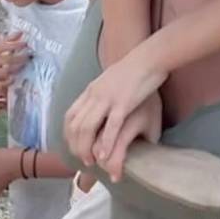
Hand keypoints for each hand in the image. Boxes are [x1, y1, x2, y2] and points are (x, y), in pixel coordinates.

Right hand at [0, 33, 28, 91]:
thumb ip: (8, 40)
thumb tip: (20, 32)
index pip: (3, 46)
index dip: (15, 44)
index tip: (25, 43)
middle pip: (7, 60)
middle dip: (19, 58)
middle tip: (28, 56)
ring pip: (5, 72)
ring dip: (16, 68)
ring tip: (24, 65)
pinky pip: (0, 84)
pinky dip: (8, 82)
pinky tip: (14, 78)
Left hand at [64, 46, 165, 174]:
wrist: (150, 57)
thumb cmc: (136, 68)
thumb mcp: (111, 80)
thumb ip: (103, 92)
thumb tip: (100, 105)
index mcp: (91, 90)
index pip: (70, 116)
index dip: (69, 135)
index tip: (75, 147)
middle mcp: (95, 95)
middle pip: (76, 125)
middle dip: (76, 146)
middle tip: (83, 160)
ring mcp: (108, 99)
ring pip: (87, 128)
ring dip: (86, 148)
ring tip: (92, 162)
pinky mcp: (123, 103)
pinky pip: (110, 127)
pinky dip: (105, 143)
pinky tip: (105, 155)